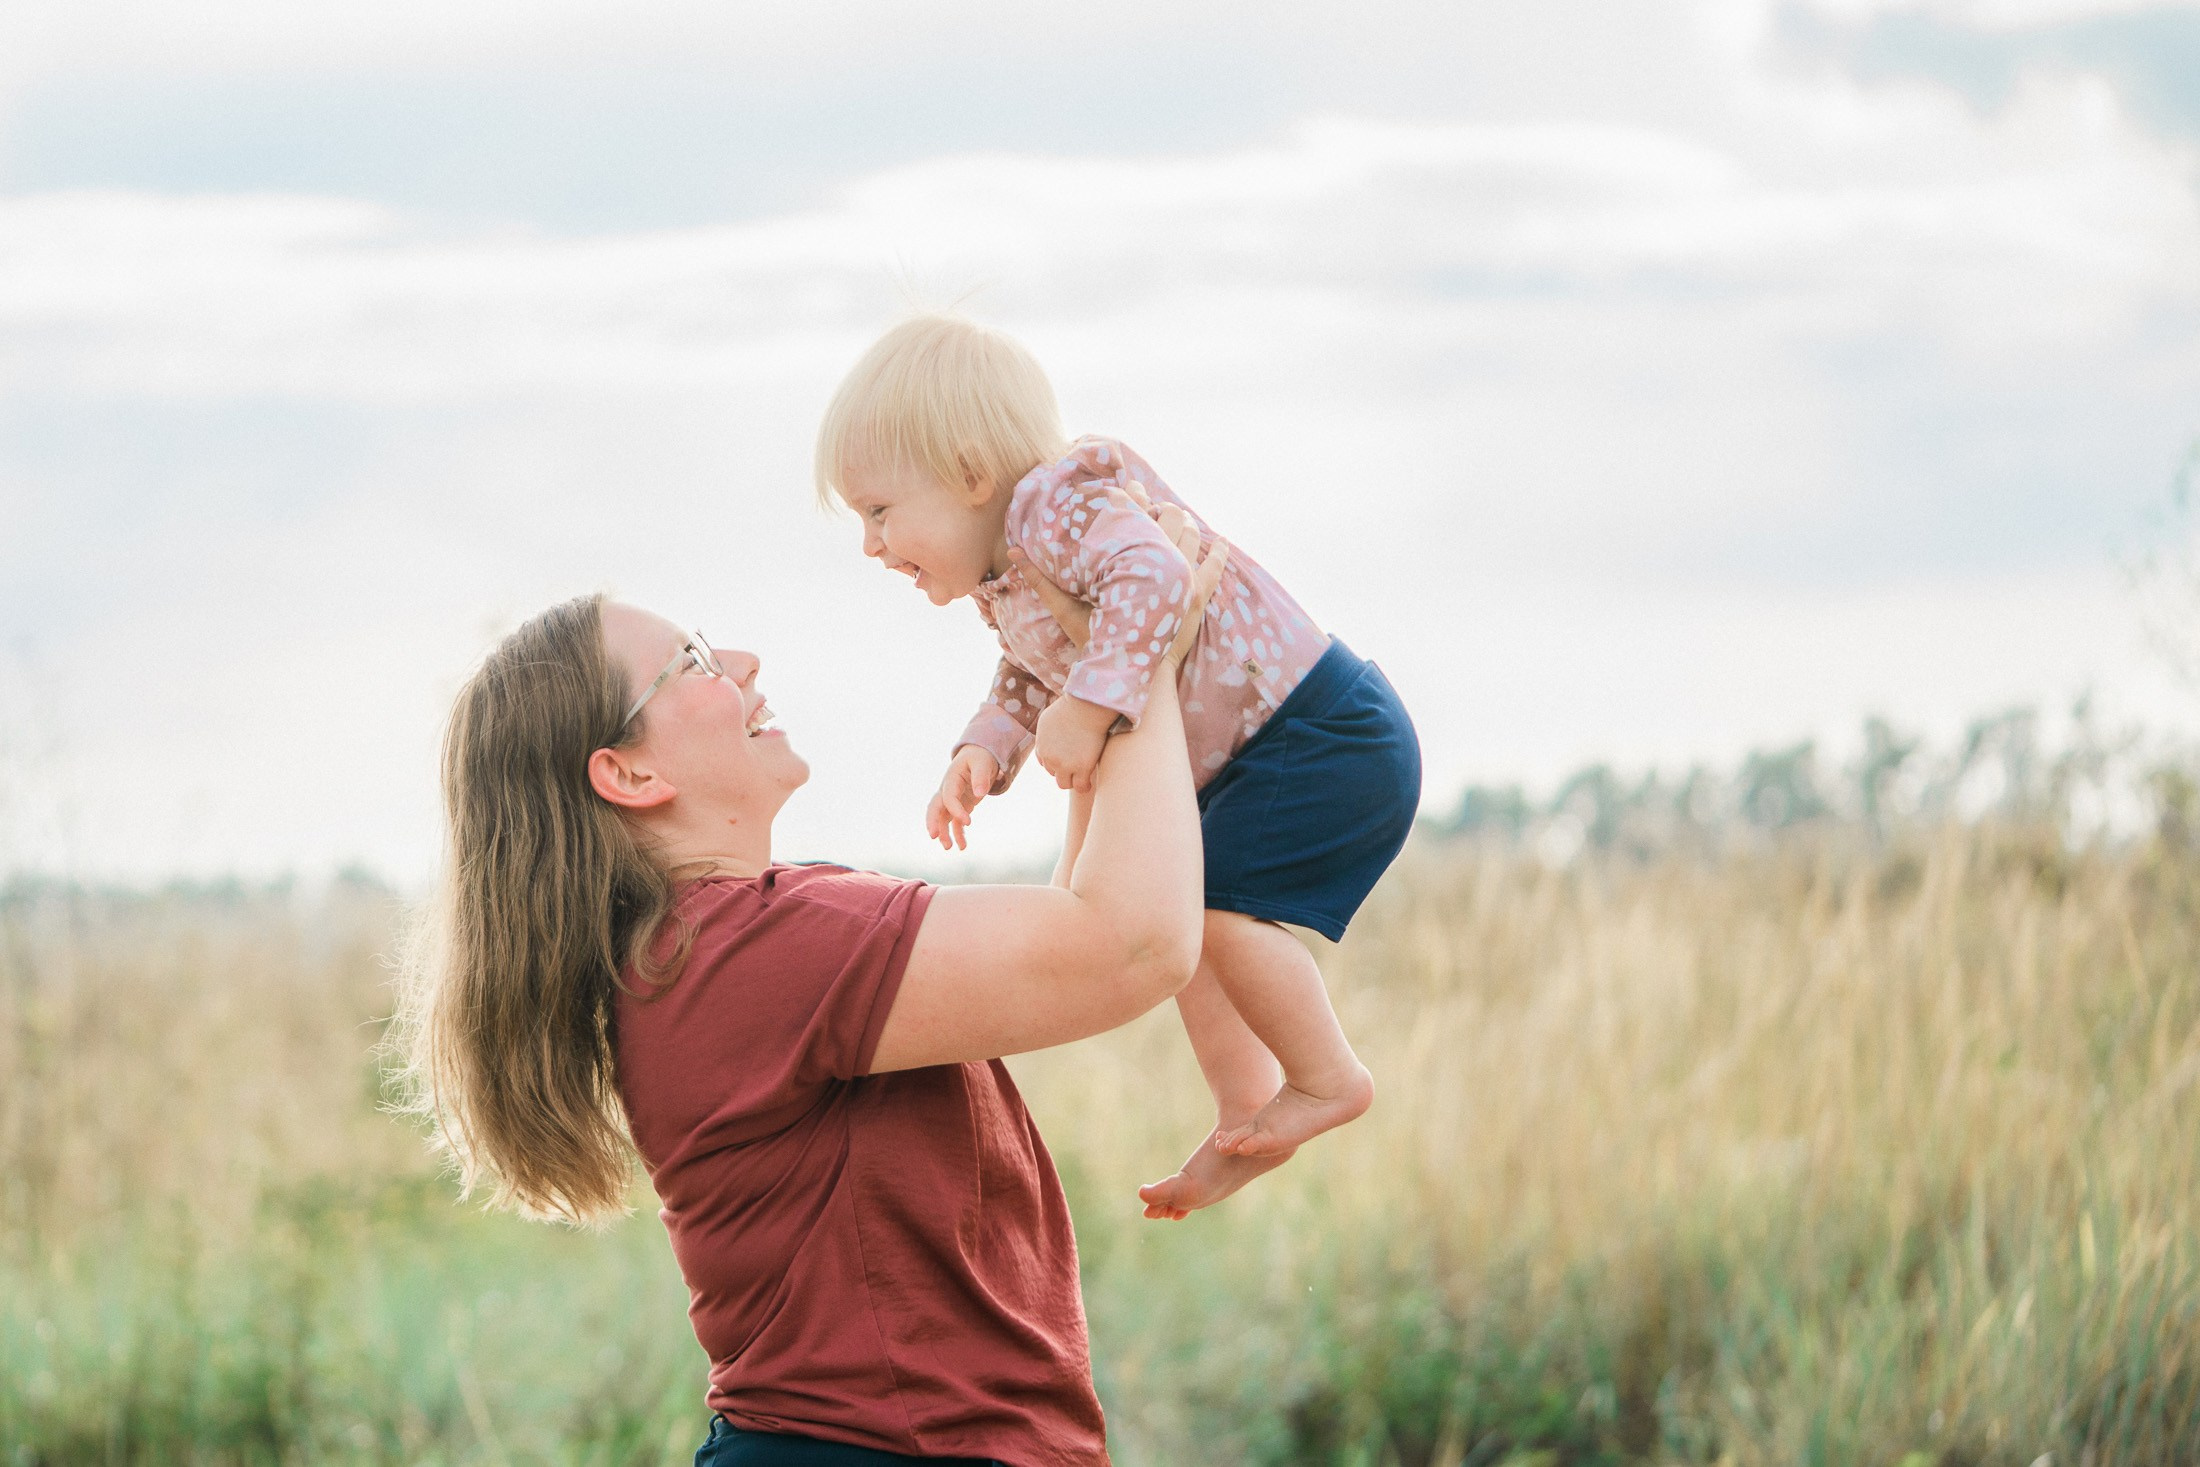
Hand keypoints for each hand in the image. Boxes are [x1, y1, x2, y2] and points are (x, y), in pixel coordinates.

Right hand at [926, 746, 999, 850]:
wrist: (979, 757)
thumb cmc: (980, 758)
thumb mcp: (983, 764)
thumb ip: (981, 777)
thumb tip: (980, 793)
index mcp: (951, 778)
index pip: (949, 797)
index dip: (956, 810)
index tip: (968, 822)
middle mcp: (947, 790)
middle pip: (935, 807)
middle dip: (933, 822)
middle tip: (934, 837)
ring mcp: (952, 800)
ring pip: (942, 818)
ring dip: (944, 832)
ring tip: (949, 848)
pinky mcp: (960, 806)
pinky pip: (955, 822)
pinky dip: (958, 834)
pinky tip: (963, 847)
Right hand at [1009, 490, 1228, 664]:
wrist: (1132, 673)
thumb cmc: (1096, 640)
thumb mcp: (1065, 608)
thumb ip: (1040, 581)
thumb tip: (1011, 553)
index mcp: (1129, 559)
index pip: (1133, 516)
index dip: (1130, 499)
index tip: (1126, 489)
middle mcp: (1159, 562)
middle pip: (1166, 519)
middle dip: (1158, 507)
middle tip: (1151, 502)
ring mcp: (1183, 578)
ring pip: (1190, 536)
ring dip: (1184, 523)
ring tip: (1178, 516)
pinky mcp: (1198, 597)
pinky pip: (1213, 568)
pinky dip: (1217, 553)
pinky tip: (1219, 542)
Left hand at [1034, 695, 1114, 792]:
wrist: (1086, 707)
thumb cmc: (1071, 707)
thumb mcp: (1048, 718)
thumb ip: (1045, 732)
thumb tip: (1048, 737)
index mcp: (1041, 746)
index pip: (1044, 761)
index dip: (1055, 760)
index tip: (1066, 757)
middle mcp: (1050, 758)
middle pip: (1053, 773)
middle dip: (1062, 769)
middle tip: (1076, 763)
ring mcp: (1065, 765)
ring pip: (1064, 783)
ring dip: (1071, 780)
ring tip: (1082, 776)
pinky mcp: (1082, 768)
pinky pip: (1081, 787)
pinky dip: (1084, 786)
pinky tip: (1089, 782)